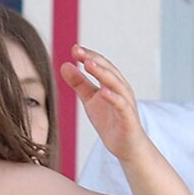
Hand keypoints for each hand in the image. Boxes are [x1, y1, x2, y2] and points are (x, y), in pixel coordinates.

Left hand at [60, 46, 146, 162]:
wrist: (126, 146)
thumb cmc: (109, 120)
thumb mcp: (90, 100)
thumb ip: (79, 83)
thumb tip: (65, 64)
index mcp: (111, 83)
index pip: (100, 64)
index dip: (87, 56)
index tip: (73, 48)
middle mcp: (121, 88)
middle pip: (108, 70)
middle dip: (93, 59)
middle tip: (77, 51)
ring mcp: (125, 102)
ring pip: (115, 84)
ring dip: (102, 73)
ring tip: (88, 64)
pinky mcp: (128, 117)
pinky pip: (121, 105)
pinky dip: (113, 97)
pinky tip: (103, 92)